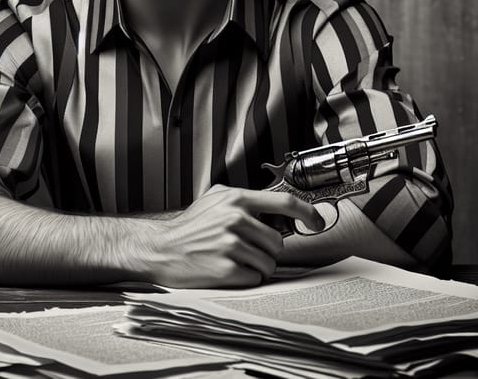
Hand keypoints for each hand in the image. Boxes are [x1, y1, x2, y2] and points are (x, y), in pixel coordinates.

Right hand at [146, 184, 324, 287]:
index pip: (284, 202)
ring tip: (232, 259)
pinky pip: (254, 278)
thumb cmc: (189, 227)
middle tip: (244, 249)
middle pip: (277, 242)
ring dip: (255, 266)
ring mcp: (230, 244)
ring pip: (268, 263)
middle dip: (266, 250)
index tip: (318, 221)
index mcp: (235, 199)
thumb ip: (244, 200)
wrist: (160, 249)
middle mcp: (235, 219)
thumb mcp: (214, 200)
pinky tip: (225, 270)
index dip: (307, 212)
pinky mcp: (225, 269)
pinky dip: (244, 278)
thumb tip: (277, 207)